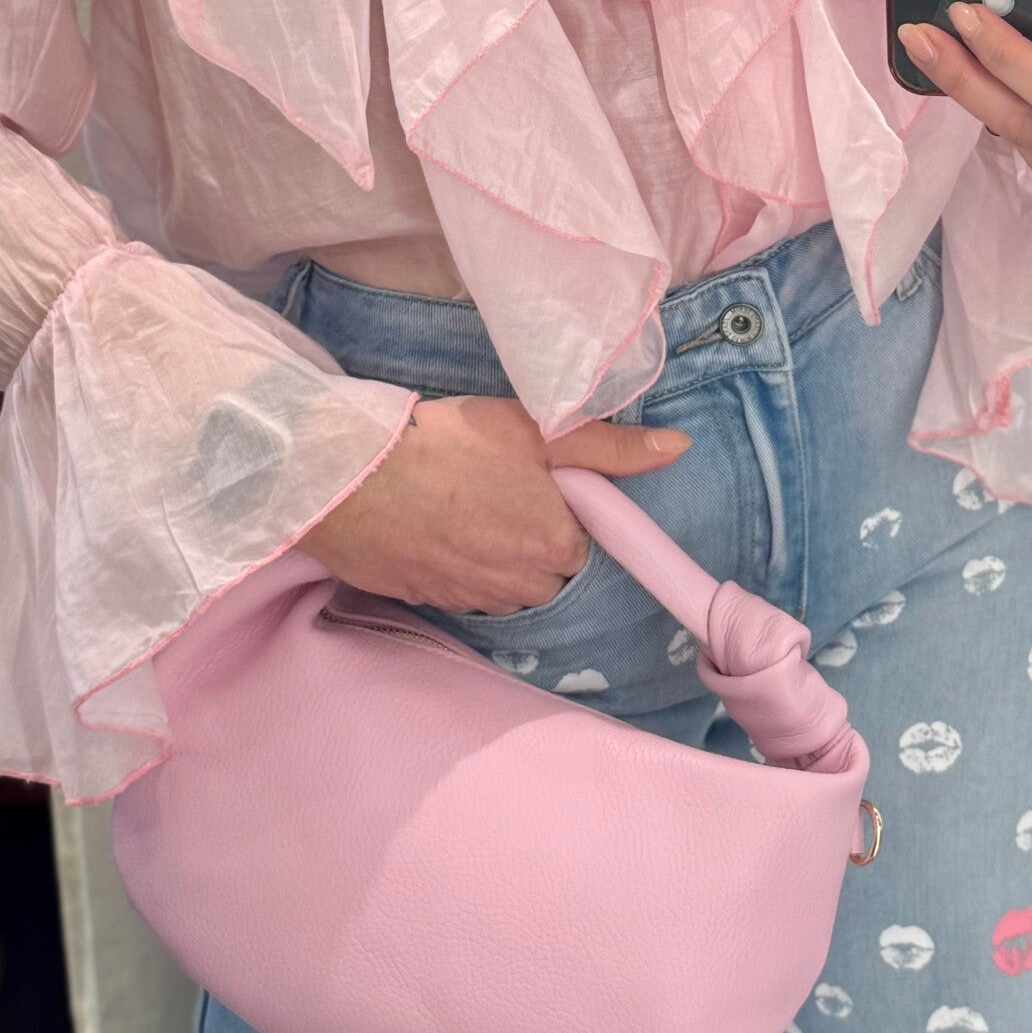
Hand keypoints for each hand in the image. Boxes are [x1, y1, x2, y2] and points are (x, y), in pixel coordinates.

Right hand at [296, 394, 690, 613]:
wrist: (353, 479)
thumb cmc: (449, 447)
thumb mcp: (538, 431)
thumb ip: (611, 446)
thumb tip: (678, 448)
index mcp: (557, 548)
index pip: (580, 540)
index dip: (560, 508)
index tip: (533, 482)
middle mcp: (521, 588)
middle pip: (546, 568)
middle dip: (530, 536)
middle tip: (495, 488)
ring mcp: (473, 600)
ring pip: (504, 583)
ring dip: (495, 555)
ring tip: (463, 505)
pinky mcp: (430, 602)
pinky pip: (462, 588)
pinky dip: (457, 564)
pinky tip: (437, 527)